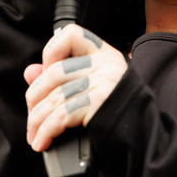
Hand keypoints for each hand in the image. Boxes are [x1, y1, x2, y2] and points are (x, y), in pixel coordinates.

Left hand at [24, 26, 127, 150]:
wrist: (145, 139)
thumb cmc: (118, 115)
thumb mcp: (92, 89)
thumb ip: (62, 78)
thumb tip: (30, 72)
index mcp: (105, 55)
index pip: (71, 35)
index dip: (52, 52)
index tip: (46, 72)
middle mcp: (106, 64)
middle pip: (54, 72)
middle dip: (34, 98)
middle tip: (33, 117)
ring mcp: (105, 81)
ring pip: (54, 97)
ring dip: (37, 121)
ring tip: (35, 136)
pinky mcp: (100, 102)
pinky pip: (61, 115)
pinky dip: (46, 131)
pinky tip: (42, 142)